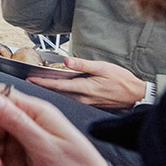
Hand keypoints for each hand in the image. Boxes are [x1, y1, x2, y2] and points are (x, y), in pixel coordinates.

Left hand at [29, 57, 145, 106]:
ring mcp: (85, 103)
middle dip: (43, 87)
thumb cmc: (122, 80)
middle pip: (57, 93)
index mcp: (84, 88)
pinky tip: (58, 87)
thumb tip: (67, 60)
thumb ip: (83, 64)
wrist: (136, 95)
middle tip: (29, 81)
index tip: (30, 80)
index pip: (58, 86)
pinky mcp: (89, 105)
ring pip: (63, 97)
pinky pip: (71, 99)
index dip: (42, 83)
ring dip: (52, 90)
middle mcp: (83, 99)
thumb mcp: (103, 67)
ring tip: (39, 83)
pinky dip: (62, 93)